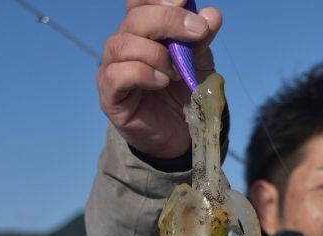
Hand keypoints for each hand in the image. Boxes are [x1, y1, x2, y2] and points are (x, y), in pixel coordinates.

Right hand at [97, 0, 221, 158]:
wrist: (179, 135)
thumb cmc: (182, 94)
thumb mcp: (197, 62)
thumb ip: (201, 38)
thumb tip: (212, 14)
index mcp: (142, 30)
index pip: (139, 0)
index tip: (187, 3)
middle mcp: (123, 44)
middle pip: (135, 17)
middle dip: (169, 20)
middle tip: (197, 32)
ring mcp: (111, 69)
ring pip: (122, 44)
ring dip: (156, 54)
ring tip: (176, 71)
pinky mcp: (109, 95)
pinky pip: (118, 74)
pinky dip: (143, 74)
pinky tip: (161, 82)